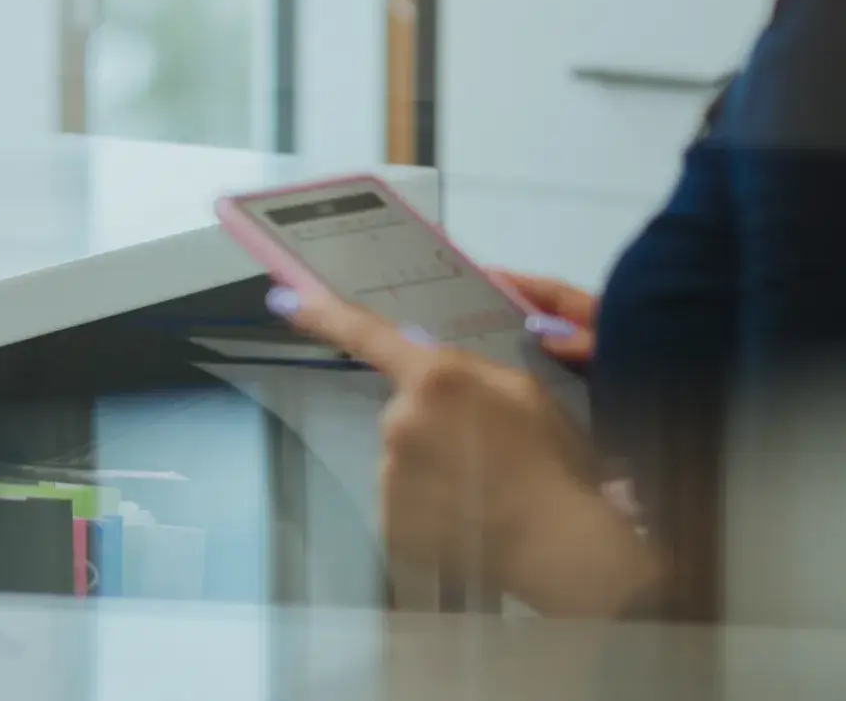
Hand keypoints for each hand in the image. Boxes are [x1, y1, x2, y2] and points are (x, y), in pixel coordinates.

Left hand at [279, 287, 651, 615]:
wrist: (560, 544)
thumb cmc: (552, 461)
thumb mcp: (523, 391)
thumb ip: (469, 371)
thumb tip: (428, 367)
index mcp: (436, 377)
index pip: (368, 336)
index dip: (325, 315)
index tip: (285, 301)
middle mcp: (401, 420)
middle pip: (403, 411)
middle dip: (432, 424)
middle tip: (484, 452)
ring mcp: (391, 473)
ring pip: (403, 459)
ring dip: (431, 468)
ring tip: (482, 491)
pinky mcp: (390, 521)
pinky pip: (404, 501)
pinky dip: (428, 507)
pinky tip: (465, 518)